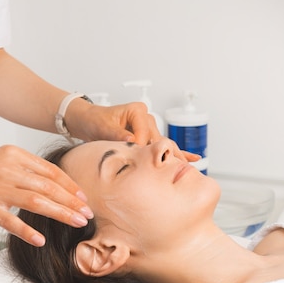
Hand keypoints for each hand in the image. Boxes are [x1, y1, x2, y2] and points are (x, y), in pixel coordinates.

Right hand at [0, 145, 91, 246]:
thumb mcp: (1, 160)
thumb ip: (26, 169)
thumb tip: (56, 184)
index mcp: (14, 155)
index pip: (51, 171)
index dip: (70, 185)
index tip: (84, 198)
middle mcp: (8, 170)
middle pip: (49, 187)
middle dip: (72, 202)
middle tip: (88, 214)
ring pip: (37, 202)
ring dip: (61, 214)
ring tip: (77, 223)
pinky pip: (12, 222)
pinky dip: (28, 232)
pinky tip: (41, 240)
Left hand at [66, 101, 200, 161]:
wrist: (89, 121)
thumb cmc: (95, 121)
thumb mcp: (103, 128)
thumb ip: (117, 134)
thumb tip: (131, 140)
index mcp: (137, 111)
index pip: (144, 134)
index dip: (142, 149)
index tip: (140, 162)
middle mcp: (146, 117)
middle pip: (158, 140)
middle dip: (166, 156)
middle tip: (176, 171)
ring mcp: (149, 127)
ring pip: (163, 145)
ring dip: (174, 157)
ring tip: (187, 170)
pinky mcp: (149, 136)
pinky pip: (165, 145)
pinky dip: (178, 153)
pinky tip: (194, 158)